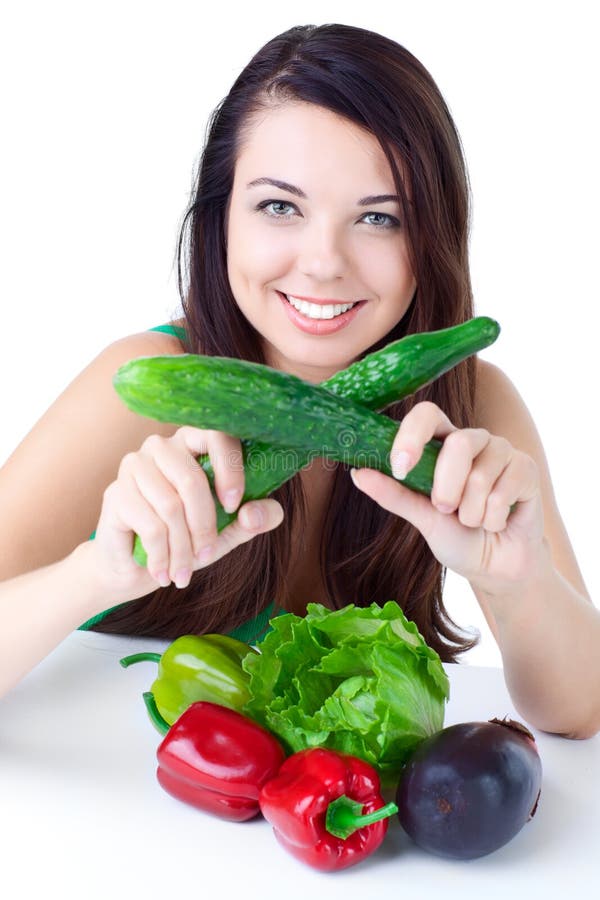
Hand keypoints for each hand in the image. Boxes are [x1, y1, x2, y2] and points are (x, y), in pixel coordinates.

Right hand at [90, 426, 283, 599]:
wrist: (134, 567)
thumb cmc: (184, 540)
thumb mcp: (227, 533)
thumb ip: (253, 519)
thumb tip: (264, 512)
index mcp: (193, 443)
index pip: (217, 435)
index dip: (230, 469)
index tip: (233, 506)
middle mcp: (161, 447)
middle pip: (192, 479)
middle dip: (204, 527)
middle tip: (206, 556)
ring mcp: (134, 466)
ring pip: (171, 507)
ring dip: (182, 548)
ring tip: (183, 572)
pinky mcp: (116, 493)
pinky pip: (150, 525)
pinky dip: (162, 555)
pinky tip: (162, 572)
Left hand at [349, 401, 545, 593]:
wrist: (495, 567)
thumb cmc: (457, 537)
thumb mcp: (422, 518)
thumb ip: (393, 494)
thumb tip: (358, 473)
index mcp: (442, 444)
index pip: (426, 416)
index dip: (412, 436)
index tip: (400, 468)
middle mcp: (473, 441)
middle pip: (459, 443)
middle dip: (447, 487)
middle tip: (445, 510)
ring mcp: (502, 452)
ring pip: (482, 473)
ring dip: (472, 512)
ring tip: (474, 521)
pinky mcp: (527, 469)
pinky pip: (506, 489)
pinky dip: (494, 517)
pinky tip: (498, 522)